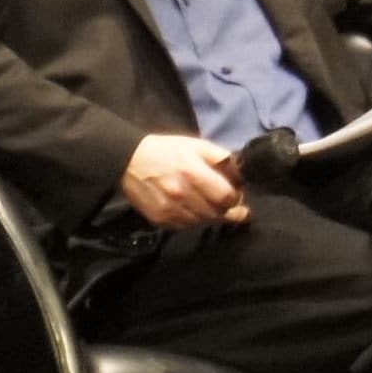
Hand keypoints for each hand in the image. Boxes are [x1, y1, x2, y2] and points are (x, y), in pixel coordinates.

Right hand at [121, 133, 249, 228]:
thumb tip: (242, 176)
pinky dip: (195, 220)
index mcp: (194, 173)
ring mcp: (169, 209)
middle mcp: (181, 194)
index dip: (237, 198)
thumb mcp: (199, 146)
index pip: (226, 197)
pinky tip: (194, 209)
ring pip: (203, 222)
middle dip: (227, 209)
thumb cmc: (169, 151)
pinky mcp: (159, 219)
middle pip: (217, 213)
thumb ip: (223, 159)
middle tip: (228, 203)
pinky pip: (186, 226)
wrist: (129, 160)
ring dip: (212, 216)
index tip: (238, 195)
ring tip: (210, 205)